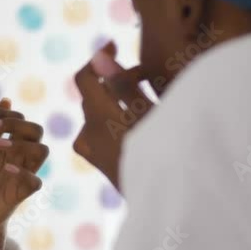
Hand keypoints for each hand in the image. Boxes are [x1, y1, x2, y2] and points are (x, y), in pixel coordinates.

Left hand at [0, 98, 47, 232]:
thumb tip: (6, 99)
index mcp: (16, 142)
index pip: (20, 119)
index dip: (1, 112)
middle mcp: (25, 154)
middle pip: (36, 130)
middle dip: (14, 123)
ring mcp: (27, 171)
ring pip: (43, 150)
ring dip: (21, 143)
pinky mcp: (25, 191)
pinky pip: (35, 180)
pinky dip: (22, 172)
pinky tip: (5, 168)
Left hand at [72, 41, 152, 190]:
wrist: (167, 204)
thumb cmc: (166, 155)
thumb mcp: (150, 115)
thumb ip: (124, 85)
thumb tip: (99, 56)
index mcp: (100, 118)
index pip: (84, 79)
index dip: (96, 59)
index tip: (115, 45)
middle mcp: (89, 134)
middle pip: (94, 95)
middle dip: (116, 80)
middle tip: (149, 78)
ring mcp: (92, 151)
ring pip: (97, 112)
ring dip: (116, 100)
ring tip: (148, 100)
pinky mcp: (99, 162)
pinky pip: (98, 130)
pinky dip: (113, 118)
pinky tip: (138, 122)